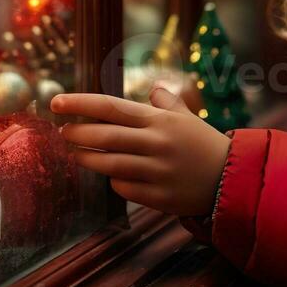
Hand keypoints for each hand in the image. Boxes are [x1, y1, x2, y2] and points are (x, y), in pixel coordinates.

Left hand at [51, 86, 230, 216]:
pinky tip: (111, 175)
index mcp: (159, 120)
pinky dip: (114, 181)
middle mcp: (156, 143)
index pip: (111, 107)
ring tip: (76, 153)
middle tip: (63, 132)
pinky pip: (124, 187)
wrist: (230, 178)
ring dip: (87, 158)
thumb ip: (165, 102)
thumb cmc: (203, 143)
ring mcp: (157, 171)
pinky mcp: (158, 196)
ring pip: (109, 164)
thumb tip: (153, 89)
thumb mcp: (186, 116)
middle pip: (104, 136)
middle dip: (78, 133)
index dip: (80, 104)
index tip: (56, 102)